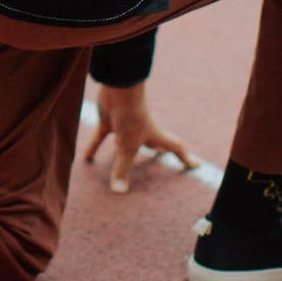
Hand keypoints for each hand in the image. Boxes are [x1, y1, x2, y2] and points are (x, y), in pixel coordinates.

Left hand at [82, 81, 196, 192]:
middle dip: (158, 151)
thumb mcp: (127, 146)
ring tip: (119, 165)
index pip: (175, 148)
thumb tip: (119, 192)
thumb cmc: (130, 116)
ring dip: (121, 154)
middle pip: (154, 143)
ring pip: (125, 143)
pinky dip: (94, 146)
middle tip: (162, 156)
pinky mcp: (109, 120)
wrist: (117, 88)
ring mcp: (125, 125)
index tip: (195, 165)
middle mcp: (142, 131)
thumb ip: (122, 169)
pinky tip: (86, 157)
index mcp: (155, 136)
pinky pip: (102, 137)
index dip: (185, 158)